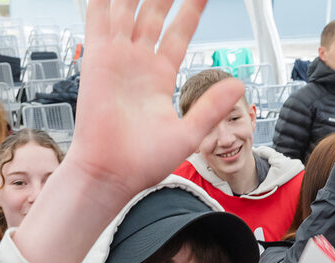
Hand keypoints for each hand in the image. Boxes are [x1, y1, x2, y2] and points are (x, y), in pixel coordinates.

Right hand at [14, 0, 244, 262]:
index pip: (178, 32)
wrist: (111, 174)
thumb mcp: (187, 134)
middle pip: (155, 12)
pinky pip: (99, 18)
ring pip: (129, 9)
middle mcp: (137, 62)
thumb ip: (210, 107)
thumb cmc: (143, 163)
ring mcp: (116, 58)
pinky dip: (103, 0)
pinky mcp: (97, 59)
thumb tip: (237, 82)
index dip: (191, 10)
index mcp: (159, 76)